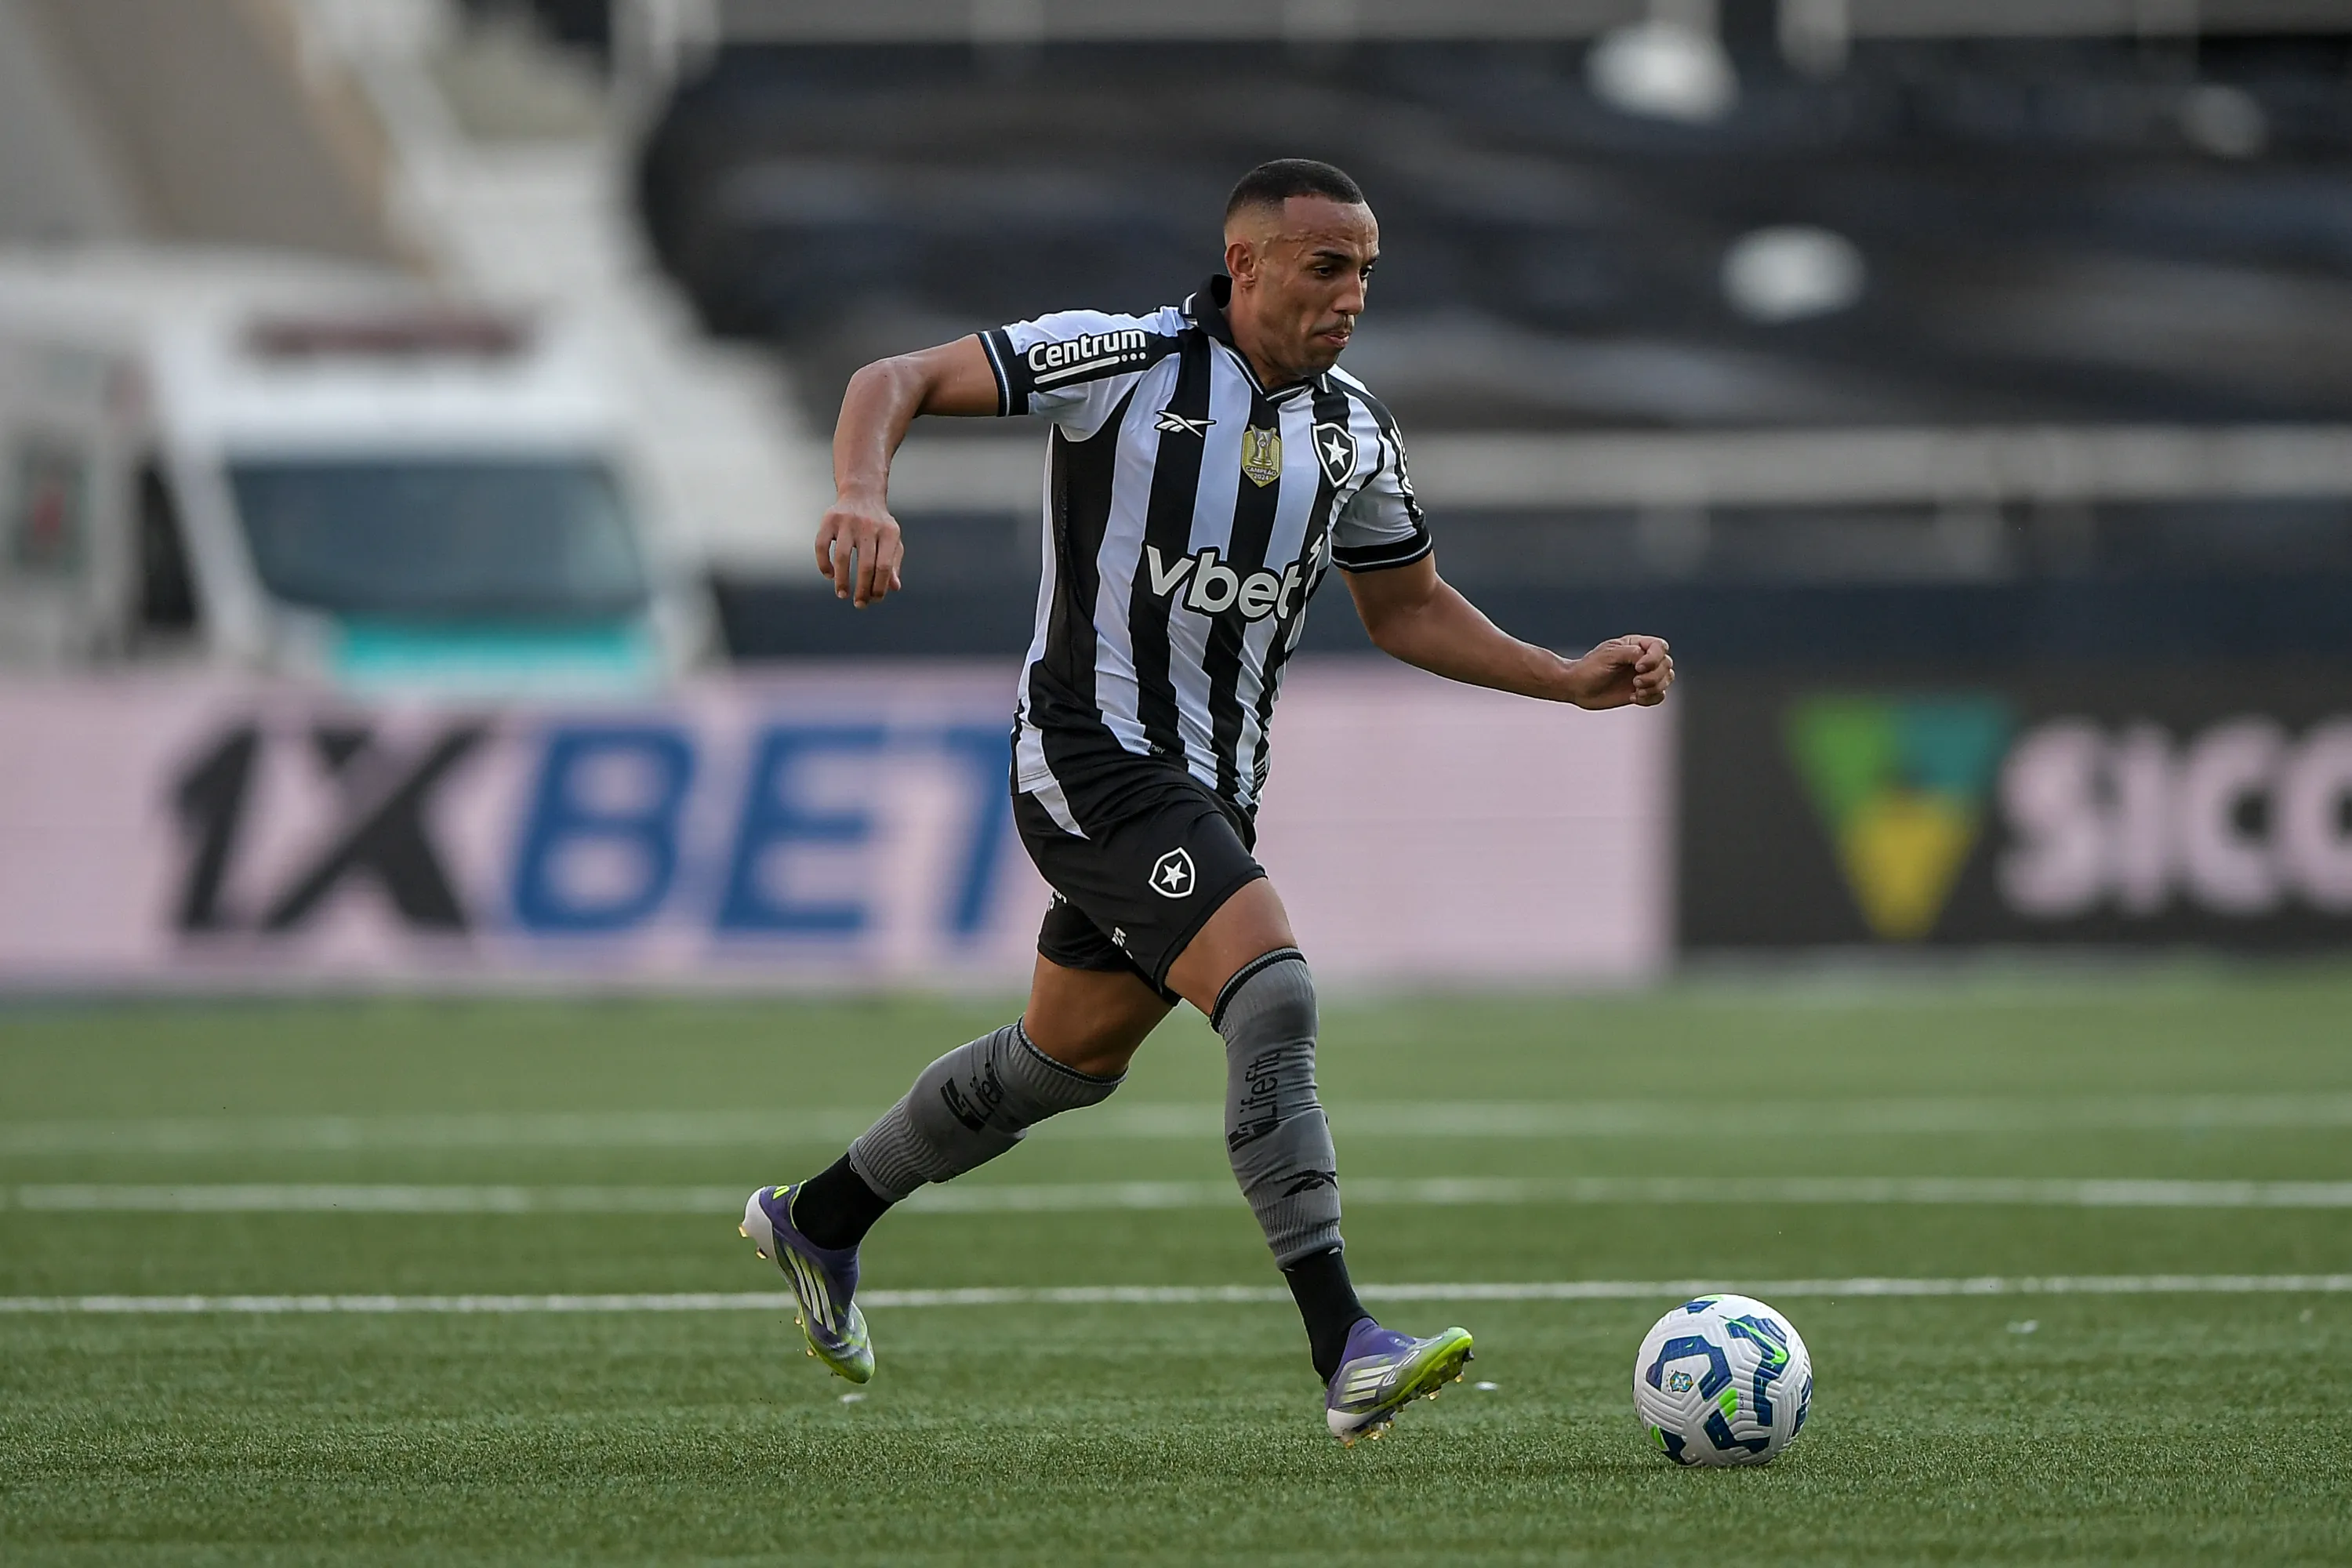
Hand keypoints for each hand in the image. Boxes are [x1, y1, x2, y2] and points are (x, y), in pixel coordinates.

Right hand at [814, 492, 903, 607]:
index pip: (884, 566)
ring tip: (842, 594)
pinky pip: (822, 546)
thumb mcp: (892, 540)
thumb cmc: (879, 524)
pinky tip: (829, 575)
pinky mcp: (828, 519)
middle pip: (865, 565)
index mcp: (889, 532)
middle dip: (862, 589)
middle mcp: (868, 525)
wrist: (862, 493)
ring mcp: (847, 521)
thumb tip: (894, 587)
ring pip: (843, 558)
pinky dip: (824, 564)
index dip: (879, 587)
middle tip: (859, 604)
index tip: (874, 599)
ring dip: (842, 581)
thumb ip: (893, 563)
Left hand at [1564, 635, 1673, 709]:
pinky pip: (1659, 696)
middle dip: (1654, 676)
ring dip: (1654, 688)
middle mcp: (1643, 660)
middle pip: (1666, 665)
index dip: (1655, 658)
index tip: (1638, 667)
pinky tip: (1633, 698)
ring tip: (1636, 691)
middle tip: (1635, 683)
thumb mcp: (1609, 655)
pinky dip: (1650, 699)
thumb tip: (1647, 658)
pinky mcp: (1640, 692)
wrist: (1576, 688)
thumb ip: (1631, 653)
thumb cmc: (1589, 668)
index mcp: (1636, 645)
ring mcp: (1642, 676)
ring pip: (1666, 680)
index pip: (1660, 647)